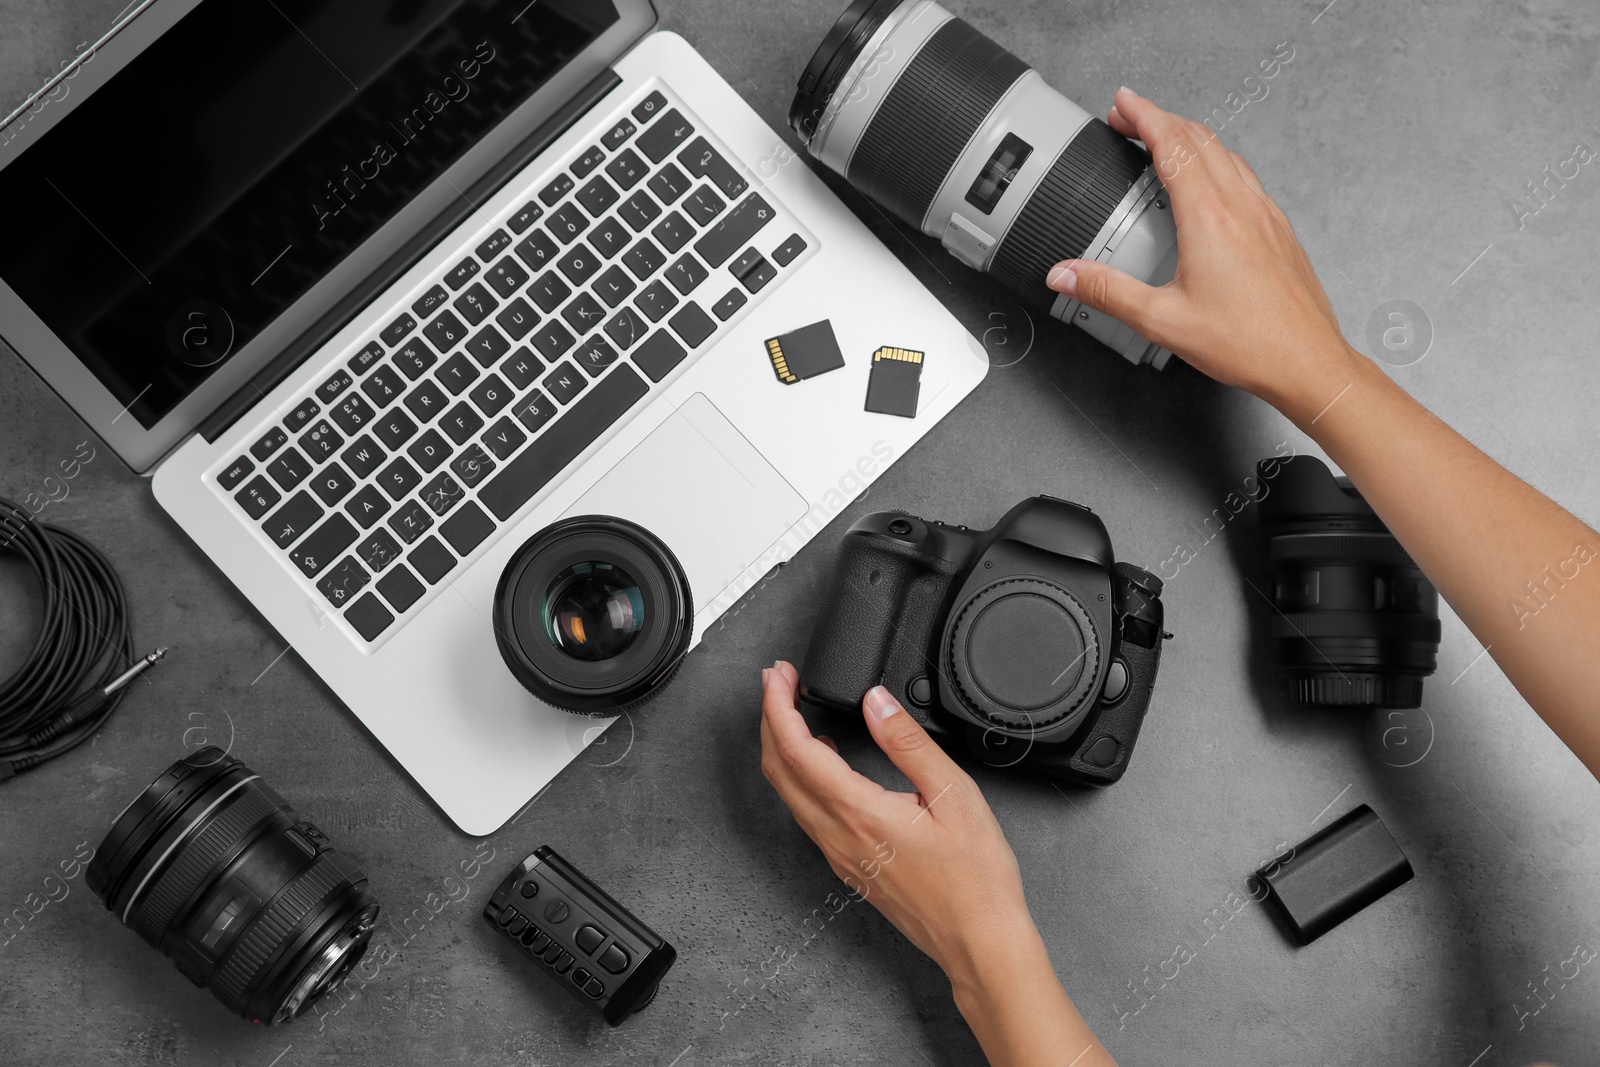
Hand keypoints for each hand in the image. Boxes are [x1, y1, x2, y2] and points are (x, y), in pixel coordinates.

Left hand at [758, 661, 1030, 978]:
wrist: (979, 942)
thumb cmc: (975, 879)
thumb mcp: (953, 794)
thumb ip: (908, 742)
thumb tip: (876, 702)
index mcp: (858, 812)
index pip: (796, 749)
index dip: (779, 705)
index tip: (780, 675)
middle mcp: (838, 836)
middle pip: (779, 770)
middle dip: (770, 719)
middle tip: (779, 682)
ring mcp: (839, 854)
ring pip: (789, 793)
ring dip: (783, 748)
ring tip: (794, 713)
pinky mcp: (848, 865)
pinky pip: (808, 813)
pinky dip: (801, 777)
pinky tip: (824, 762)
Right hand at [1045, 86, 1360, 421]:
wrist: (1307, 362)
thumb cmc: (1248, 343)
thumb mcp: (1161, 321)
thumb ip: (1107, 292)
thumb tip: (1066, 273)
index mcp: (1209, 218)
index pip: (1172, 145)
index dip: (1143, 116)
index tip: (1124, 103)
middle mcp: (1241, 207)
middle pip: (1199, 138)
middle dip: (1161, 119)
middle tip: (1131, 119)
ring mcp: (1265, 215)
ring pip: (1226, 153)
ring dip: (1190, 137)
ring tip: (1164, 142)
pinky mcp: (1278, 230)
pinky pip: (1245, 177)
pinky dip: (1217, 162)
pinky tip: (1209, 183)